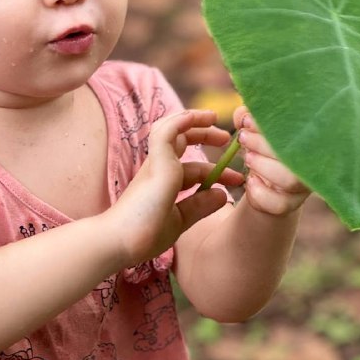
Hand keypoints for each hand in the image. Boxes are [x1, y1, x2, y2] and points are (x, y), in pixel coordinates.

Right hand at [106, 109, 232, 266]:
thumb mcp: (179, 219)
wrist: (122, 241)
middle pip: (180, 140)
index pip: (191, 166)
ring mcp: (156, 163)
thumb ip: (199, 206)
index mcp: (162, 182)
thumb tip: (222, 194)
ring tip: (213, 117)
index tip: (236, 179)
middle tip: (226, 138)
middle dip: (204, 135)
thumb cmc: (143, 234)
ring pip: (170, 129)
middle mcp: (158, 168)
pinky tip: (195, 117)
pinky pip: (166, 131)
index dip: (216, 171)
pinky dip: (180, 121)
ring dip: (193, 120)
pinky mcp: (156, 161)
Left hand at [235, 106, 310, 215]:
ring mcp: (304, 185)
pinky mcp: (291, 204)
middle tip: (243, 137)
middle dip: (263, 144)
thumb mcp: (254, 130)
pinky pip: (279, 204)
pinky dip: (260, 192)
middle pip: (295, 154)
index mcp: (307, 139)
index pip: (298, 128)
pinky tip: (250, 181)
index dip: (271, 124)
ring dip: (262, 166)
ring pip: (290, 180)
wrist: (266, 183)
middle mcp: (311, 162)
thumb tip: (244, 116)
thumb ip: (248, 118)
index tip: (247, 121)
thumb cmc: (263, 148)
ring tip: (247, 157)